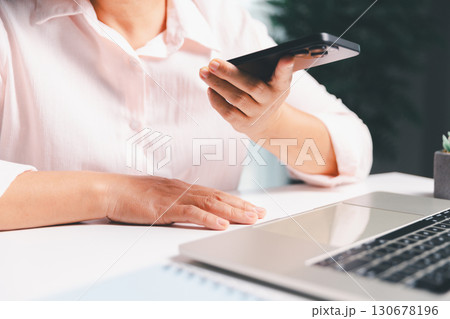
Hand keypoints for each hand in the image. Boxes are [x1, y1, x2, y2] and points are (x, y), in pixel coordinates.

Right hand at [105, 175, 265, 229]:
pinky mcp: (165, 207)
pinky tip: (222, 224)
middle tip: (261, 213)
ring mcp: (176, 197)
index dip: (236, 201)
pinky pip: (191, 213)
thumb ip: (177, 201)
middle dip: (242, 206)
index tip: (252, 207)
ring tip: (251, 218)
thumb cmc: (132, 194)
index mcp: (183, 188)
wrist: (111, 190)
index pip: (216, 195)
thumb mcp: (160, 196)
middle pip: (219, 198)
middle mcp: (184, 190)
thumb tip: (192, 207)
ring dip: (233, 212)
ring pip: (211, 204)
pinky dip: (209, 218)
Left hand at [199, 56, 294, 137]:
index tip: (287, 57)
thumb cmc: (265, 91)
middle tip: (213, 63)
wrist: (267, 121)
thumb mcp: (270, 80)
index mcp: (280, 86)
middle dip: (230, 73)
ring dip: (217, 84)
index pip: (284, 76)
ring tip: (204, 72)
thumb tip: (232, 63)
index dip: (285, 67)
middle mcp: (270, 101)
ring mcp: (257, 115)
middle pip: (251, 86)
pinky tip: (209, 89)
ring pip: (236, 98)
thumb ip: (260, 69)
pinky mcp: (243, 125)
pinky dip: (216, 100)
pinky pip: (227, 112)